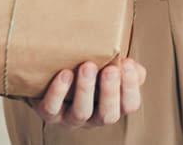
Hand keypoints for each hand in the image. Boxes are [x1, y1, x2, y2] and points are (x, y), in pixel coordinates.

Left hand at [24, 58, 146, 127]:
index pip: (129, 105)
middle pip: (108, 115)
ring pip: (81, 113)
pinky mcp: (49, 113)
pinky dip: (58, 92)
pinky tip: (64, 74)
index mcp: (112, 106)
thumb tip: (133, 65)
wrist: (49, 77)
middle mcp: (93, 117)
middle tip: (110, 69)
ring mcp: (70, 118)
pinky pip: (52, 109)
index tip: (128, 63)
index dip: (131, 87)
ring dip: (86, 89)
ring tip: (88, 66)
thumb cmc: (86, 73)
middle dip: (110, 92)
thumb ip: (124, 68)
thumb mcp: (108, 69)